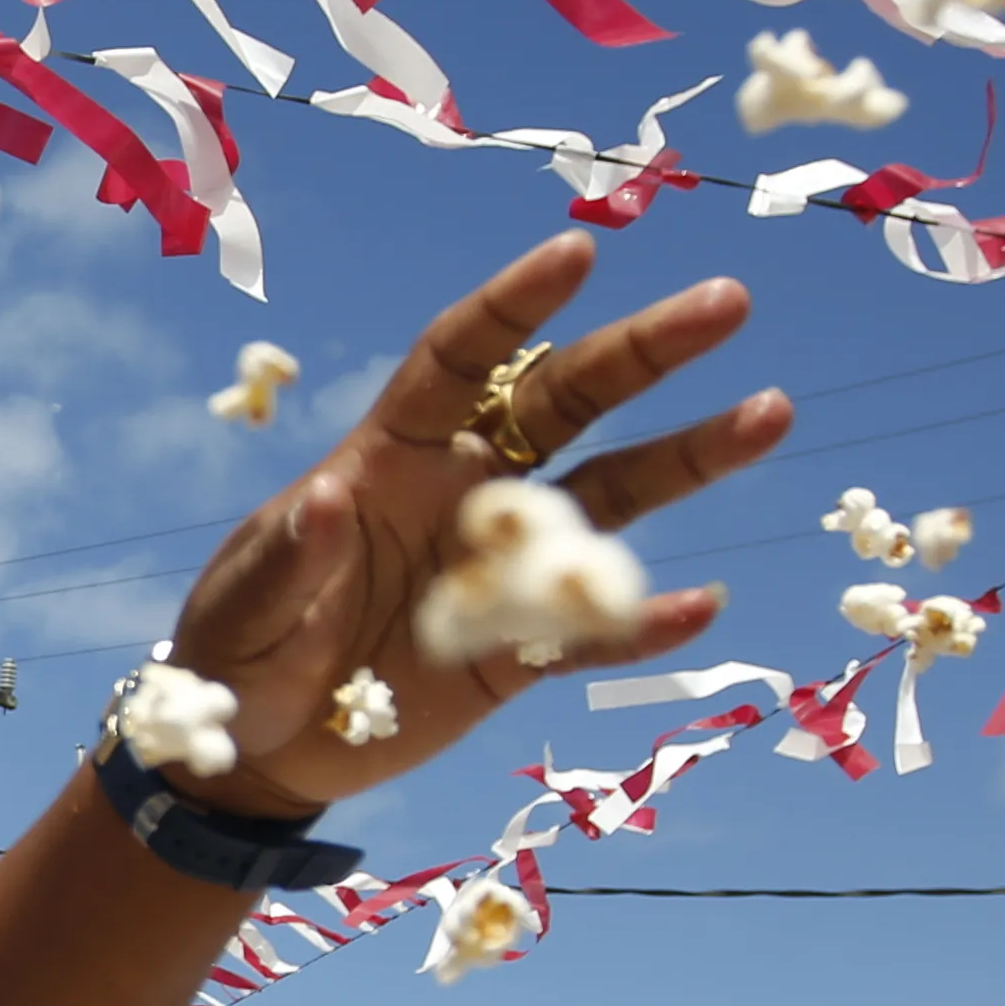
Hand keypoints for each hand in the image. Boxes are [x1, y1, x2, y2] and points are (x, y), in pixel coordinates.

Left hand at [142, 230, 789, 825]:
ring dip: (688, 457)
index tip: (579, 252)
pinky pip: (593, 632)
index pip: (461, 360)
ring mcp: (502, 568)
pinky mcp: (520, 653)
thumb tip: (321, 500)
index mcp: (390, 455)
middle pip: (567, 403)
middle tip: (728, 302)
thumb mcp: (240, 613)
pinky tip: (700, 604)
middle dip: (644, 351)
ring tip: (770, 414)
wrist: (259, 754)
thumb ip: (284, 561)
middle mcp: (464, 490)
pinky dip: (643, 623)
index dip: (515, 307)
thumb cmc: (234, 656)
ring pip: (612, 497)